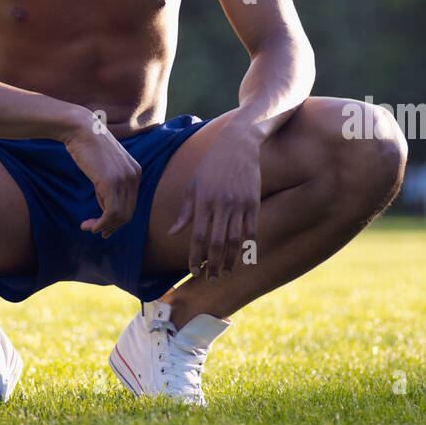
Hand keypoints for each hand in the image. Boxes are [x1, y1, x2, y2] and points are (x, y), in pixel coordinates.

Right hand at [58, 110, 142, 238]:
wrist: (80, 128)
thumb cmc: (87, 146)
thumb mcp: (104, 167)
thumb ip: (109, 185)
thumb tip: (106, 208)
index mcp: (135, 171)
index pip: (132, 203)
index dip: (118, 219)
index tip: (103, 226)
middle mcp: (134, 175)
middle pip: (129, 212)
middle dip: (113, 226)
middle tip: (96, 231)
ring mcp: (124, 178)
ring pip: (121, 215)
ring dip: (104, 226)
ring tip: (89, 227)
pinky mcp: (111, 182)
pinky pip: (111, 212)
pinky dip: (101, 223)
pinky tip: (89, 225)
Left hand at [168, 118, 261, 279]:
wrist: (238, 144)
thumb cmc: (212, 165)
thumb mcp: (194, 184)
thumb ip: (185, 211)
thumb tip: (172, 233)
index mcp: (202, 200)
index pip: (197, 236)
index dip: (195, 257)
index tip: (193, 271)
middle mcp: (220, 204)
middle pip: (217, 243)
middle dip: (213, 265)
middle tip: (211, 280)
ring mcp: (239, 204)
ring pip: (235, 240)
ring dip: (230, 261)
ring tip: (226, 274)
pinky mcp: (253, 202)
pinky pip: (251, 230)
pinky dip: (247, 247)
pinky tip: (243, 258)